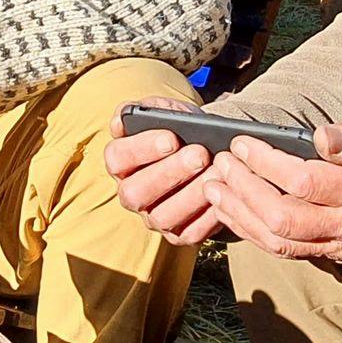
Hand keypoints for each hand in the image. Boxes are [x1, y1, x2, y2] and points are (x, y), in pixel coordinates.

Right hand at [106, 94, 222, 245]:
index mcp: (121, 161)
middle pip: (135, 192)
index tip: (172, 138)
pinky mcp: (179, 234)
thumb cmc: (183, 130)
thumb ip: (147, 109)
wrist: (210, 149)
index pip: (118, 158)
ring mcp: (153, 217)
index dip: (142, 148)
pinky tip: (223, 195)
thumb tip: (123, 118)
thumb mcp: (168, 111)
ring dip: (191, 195)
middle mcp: (131, 193)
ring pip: (162, 216)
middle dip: (169, 173)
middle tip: (200, 154)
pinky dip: (208, 216)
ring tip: (217, 172)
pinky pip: (190, 233)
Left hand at [205, 116, 341, 265]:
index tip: (243, 144)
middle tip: (221, 164)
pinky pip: (285, 252)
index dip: (267, 163)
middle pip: (284, 219)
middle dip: (244, 191)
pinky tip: (232, 210)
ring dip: (240, 215)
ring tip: (214, 187)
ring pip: (279, 243)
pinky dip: (252, 232)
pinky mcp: (335, 257)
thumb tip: (320, 139)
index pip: (306, 182)